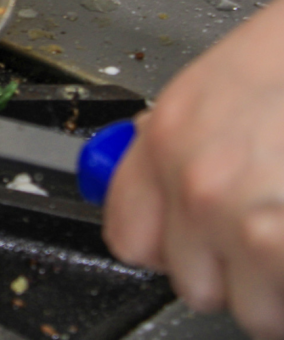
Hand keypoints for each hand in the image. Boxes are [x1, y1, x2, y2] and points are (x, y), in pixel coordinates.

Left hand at [104, 0, 283, 338]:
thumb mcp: (210, 91)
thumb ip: (175, 144)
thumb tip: (163, 181)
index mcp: (165, 142)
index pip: (129, 238)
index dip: (165, 248)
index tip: (189, 245)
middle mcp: (198, 187)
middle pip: (193, 284)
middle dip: (232, 272)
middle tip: (260, 239)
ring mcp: (251, 225)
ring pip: (254, 308)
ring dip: (277, 286)